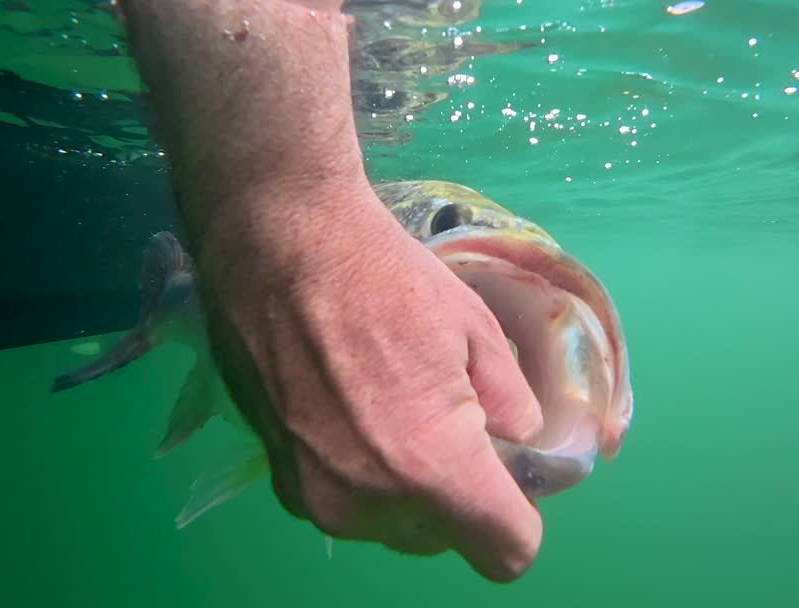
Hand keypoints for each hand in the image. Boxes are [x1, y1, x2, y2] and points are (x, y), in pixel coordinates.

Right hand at [195, 178, 545, 581]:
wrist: (279, 246)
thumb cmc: (386, 278)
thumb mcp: (476, 329)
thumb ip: (510, 404)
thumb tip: (515, 439)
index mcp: (432, 466)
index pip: (504, 551)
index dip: (520, 523)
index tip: (512, 483)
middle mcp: (371, 501)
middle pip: (444, 538)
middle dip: (460, 498)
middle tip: (454, 425)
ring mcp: (318, 495)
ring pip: (391, 525)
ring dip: (407, 489)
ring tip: (395, 408)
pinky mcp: (279, 478)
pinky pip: (344, 503)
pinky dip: (359, 476)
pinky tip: (350, 410)